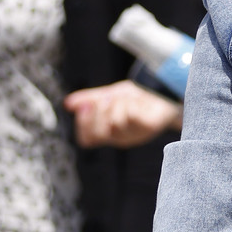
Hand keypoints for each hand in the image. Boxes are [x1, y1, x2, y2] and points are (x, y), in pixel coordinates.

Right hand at [64, 81, 183, 148]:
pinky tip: (137, 102)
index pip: (86, 139)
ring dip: (118, 103)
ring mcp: (135, 135)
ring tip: (128, 98)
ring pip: (115, 120)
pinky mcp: (148, 128)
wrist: (164, 93)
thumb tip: (67, 104)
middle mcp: (120, 137)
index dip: (83, 123)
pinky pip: (130, 115)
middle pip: (98, 132)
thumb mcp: (110, 95)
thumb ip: (89, 99)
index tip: (86, 106)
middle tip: (107, 98)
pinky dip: (130, 103)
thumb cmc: (137, 97)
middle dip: (99, 111)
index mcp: (108, 132)